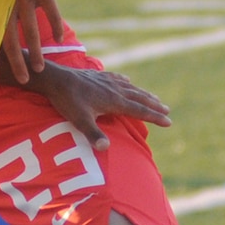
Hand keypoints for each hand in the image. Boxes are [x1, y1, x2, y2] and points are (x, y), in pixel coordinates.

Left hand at [32, 63, 170, 151]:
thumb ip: (93, 134)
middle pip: (139, 98)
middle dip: (154, 105)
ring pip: (130, 88)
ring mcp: (106, 81)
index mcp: (113, 101)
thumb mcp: (79, 120)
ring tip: (154, 98)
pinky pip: (117, 79)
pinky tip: (127, 81)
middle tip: (167, 111)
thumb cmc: (67, 101)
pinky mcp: (97, 76)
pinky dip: (125, 82)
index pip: (139, 110)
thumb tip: (106, 149)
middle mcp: (114, 89)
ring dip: (143, 94)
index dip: (155, 117)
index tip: (169, 121)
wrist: (55, 78)